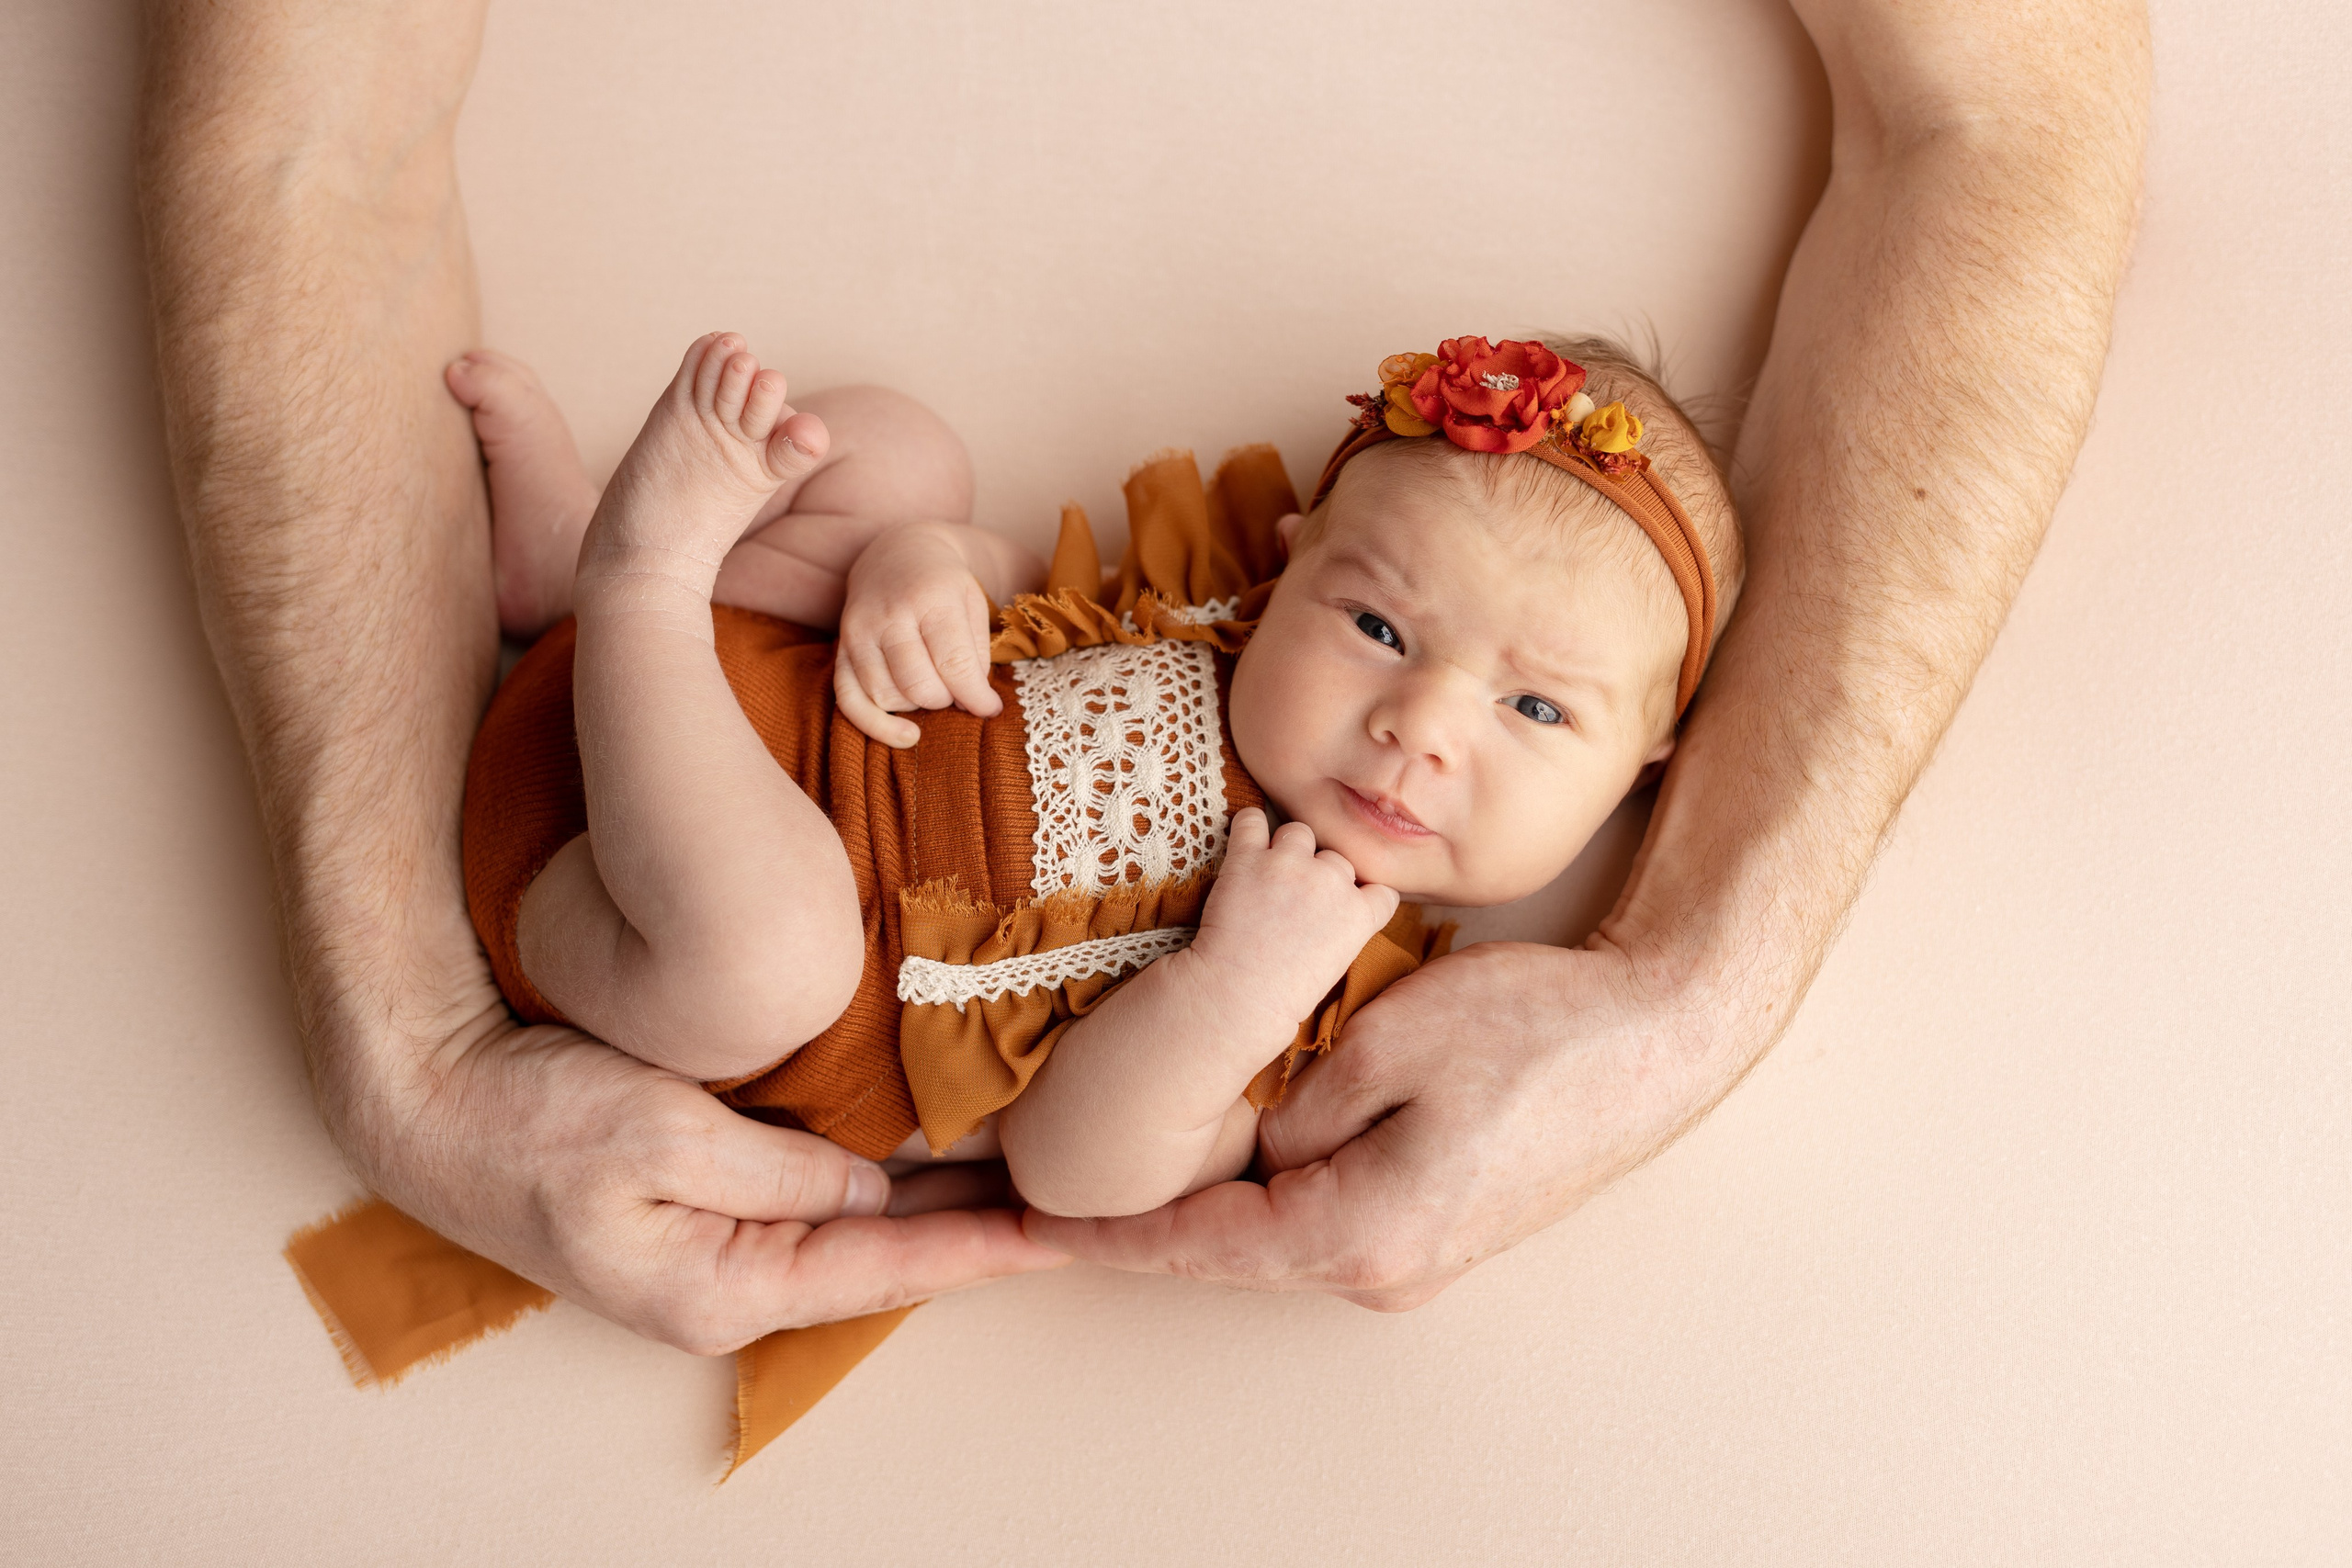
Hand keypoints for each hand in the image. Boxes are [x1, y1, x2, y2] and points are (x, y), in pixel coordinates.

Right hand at [335, 999, 1065, 1354]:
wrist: (431, 1105)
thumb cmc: (530, 1123)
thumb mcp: (660, 1136)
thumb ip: (778, 1172)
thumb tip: (871, 1188)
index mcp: (722, 1287)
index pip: (885, 1270)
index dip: (981, 1248)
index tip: (1061, 1232)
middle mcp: (729, 1284)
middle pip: (885, 1259)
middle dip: (979, 1230)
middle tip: (1076, 1203)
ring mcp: (717, 1250)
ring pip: (859, 1231)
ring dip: (939, 1204)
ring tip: (1031, 1176)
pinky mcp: (705, 1209)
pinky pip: (819, 1201)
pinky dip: (885, 1180)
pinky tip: (932, 1153)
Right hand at [833, 521, 1000, 747]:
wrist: (896, 554)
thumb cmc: (943, 585)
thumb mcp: (972, 604)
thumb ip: (975, 655)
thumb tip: (975, 705)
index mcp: (930, 597)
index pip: (954, 663)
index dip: (976, 696)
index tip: (990, 708)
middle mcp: (888, 615)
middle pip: (918, 686)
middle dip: (945, 700)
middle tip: (956, 688)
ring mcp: (858, 632)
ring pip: (886, 696)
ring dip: (915, 706)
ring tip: (931, 687)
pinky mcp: (840, 649)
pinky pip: (848, 700)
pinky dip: (876, 725)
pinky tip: (905, 734)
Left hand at [1022, 934, 1745, 1308]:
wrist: (1658, 1035)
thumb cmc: (1538, 1031)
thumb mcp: (1382, 1042)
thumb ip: (1289, 1106)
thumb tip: (1243, 1142)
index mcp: (1364, 1233)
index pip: (1199, 1246)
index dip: (1105, 1237)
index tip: (1030, 1232)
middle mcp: (1387, 1269)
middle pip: (1232, 1249)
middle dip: (1143, 1223)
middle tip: (1046, 1204)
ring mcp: (1418, 1256)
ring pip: (1279, 1230)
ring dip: (1208, 1200)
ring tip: (1120, 1174)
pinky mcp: (1437, 1225)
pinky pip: (1329, 1211)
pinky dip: (1271, 1185)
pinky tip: (1233, 1149)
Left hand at [1188, 808, 1401, 1025]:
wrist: (1239, 996)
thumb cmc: (1284, 993)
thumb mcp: (1336, 963)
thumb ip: (1346, 927)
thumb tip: (1336, 907)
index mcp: (1360, 913)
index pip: (1381, 888)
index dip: (1361, 894)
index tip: (1343, 905)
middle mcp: (1331, 880)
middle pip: (1336, 859)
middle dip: (1320, 874)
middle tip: (1294, 899)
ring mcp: (1290, 865)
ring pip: (1300, 832)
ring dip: (1288, 847)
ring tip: (1269, 873)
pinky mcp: (1249, 858)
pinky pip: (1251, 820)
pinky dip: (1248, 827)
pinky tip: (1246, 843)